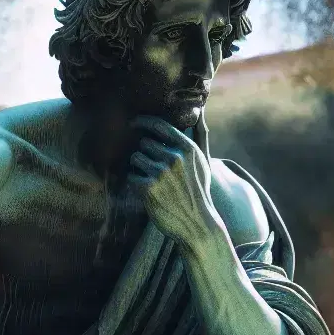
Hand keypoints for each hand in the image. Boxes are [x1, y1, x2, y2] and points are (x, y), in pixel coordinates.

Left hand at [126, 116, 227, 250]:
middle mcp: (174, 157)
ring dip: (139, 169)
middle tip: (153, 170)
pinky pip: (131, 176)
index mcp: (187, 148)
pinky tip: (148, 192)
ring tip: (152, 182)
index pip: (159, 125)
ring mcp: (161, 172)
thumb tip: (200, 110)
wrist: (197, 223)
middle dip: (145, 155)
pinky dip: (136, 183)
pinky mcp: (148, 188)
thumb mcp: (202, 163)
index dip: (143, 121)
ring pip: (136, 159)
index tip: (133, 122)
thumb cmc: (197, 191)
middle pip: (144, 144)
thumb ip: (197, 137)